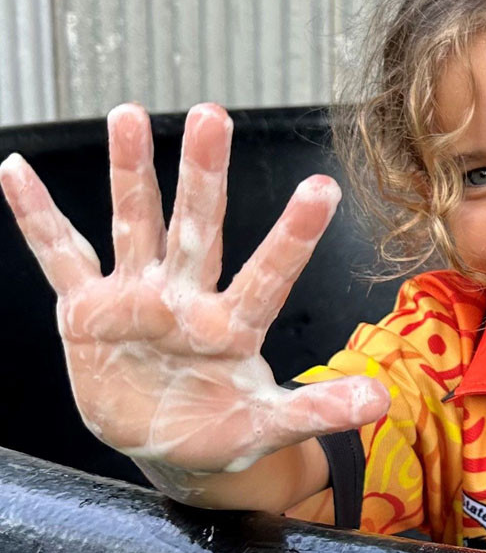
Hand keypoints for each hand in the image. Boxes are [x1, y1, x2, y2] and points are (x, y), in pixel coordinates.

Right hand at [0, 103, 388, 473]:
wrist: (168, 439)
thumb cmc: (223, 426)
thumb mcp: (268, 424)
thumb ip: (317, 410)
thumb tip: (382, 403)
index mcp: (234, 325)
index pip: (269, 273)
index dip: (294, 235)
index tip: (323, 189)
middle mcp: (186, 296)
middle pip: (197, 226)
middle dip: (203, 173)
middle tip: (213, 113)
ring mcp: (136, 297)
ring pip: (134, 222)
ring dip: (129, 171)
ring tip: (128, 113)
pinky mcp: (89, 309)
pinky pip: (61, 255)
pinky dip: (37, 217)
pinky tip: (15, 172)